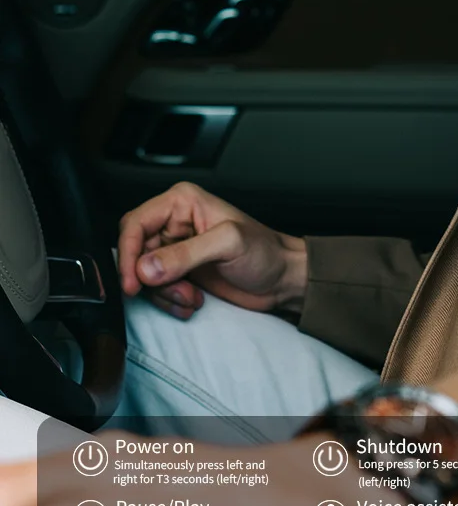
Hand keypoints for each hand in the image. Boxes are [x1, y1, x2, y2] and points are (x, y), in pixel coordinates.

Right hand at [118, 182, 307, 318]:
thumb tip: (146, 268)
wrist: (282, 280)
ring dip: (165, 294)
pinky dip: (170, 302)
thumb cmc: (265, 252)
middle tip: (179, 291)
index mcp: (181, 202)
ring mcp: (175, 250)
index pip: (135, 223)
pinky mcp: (179, 273)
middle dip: (151, 279)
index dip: (127, 254)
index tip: (132, 283)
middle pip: (135, 252)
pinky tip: (193, 302)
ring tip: (193, 297)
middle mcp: (173, 223)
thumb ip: (185, 254)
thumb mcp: (228, 245)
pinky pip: (156, 290)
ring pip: (144, 276)